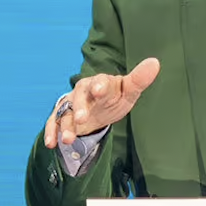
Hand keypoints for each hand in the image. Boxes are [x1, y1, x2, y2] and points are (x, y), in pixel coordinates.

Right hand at [43, 57, 161, 146]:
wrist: (98, 106)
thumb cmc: (114, 97)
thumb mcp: (128, 91)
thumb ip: (139, 79)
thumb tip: (155, 62)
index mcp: (100, 82)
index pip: (100, 82)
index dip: (99, 86)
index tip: (99, 91)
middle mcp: (83, 91)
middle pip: (79, 97)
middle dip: (79, 108)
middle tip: (81, 119)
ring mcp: (70, 104)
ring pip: (65, 113)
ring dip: (65, 125)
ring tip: (67, 140)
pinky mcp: (62, 116)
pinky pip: (54, 122)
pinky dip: (52, 132)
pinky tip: (51, 143)